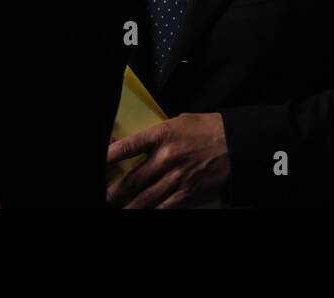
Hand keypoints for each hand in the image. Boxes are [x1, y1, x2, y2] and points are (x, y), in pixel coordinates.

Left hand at [106, 112, 229, 208]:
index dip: (109, 156)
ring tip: (120, 208)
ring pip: (145, 197)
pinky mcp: (188, 191)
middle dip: (116, 190)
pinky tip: (144, 212)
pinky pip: (165, 207)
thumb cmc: (205, 128)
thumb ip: (155, 134)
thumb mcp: (177, 121)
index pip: (127, 146)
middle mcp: (166, 157)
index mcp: (161, 134)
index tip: (98, 161)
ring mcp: (176, 176)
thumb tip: (134, 145)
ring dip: (130, 205)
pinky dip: (153, 211)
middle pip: (132, 179)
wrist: (235, 142)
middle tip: (107, 194)